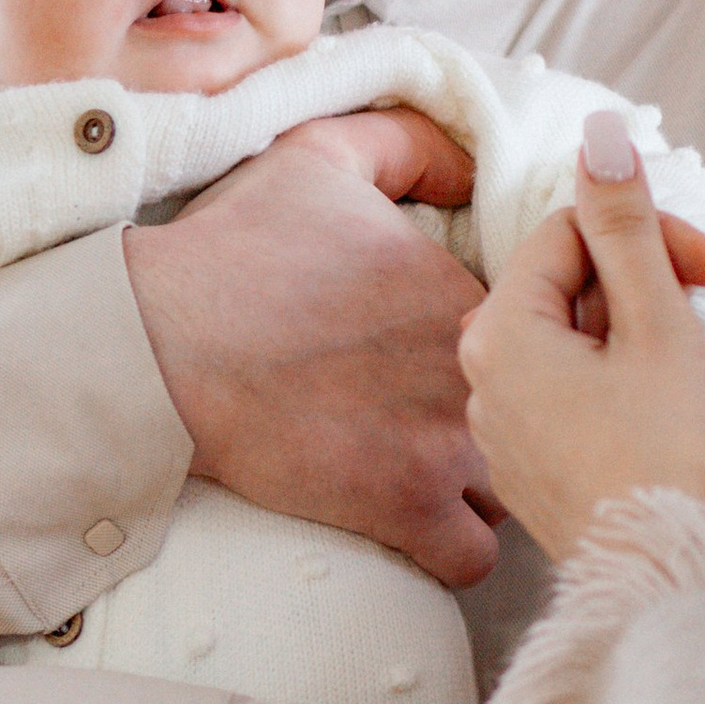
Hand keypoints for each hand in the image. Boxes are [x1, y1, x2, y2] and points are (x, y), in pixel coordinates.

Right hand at [126, 108, 500, 589]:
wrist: (162, 343)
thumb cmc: (233, 250)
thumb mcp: (322, 157)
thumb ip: (413, 146)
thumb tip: (471, 164)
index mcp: (469, 293)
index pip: (542, 333)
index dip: (521, 345)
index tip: (473, 353)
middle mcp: (477, 370)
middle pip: (537, 414)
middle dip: (512, 416)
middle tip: (446, 414)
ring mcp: (445, 445)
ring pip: (515, 488)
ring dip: (485, 486)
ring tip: (433, 471)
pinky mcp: (403, 510)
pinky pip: (474, 557)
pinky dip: (455, 549)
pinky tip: (422, 525)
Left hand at [458, 127, 704, 563]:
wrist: (669, 580)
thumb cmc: (668, 454)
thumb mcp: (657, 321)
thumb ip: (626, 225)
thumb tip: (600, 136)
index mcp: (500, 333)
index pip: (569, 233)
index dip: (647, 236)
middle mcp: (481, 379)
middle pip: (562, 285)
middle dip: (639, 284)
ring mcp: (501, 430)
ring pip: (567, 341)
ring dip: (631, 334)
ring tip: (685, 371)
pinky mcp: (529, 469)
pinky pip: (566, 396)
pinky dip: (613, 385)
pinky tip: (658, 415)